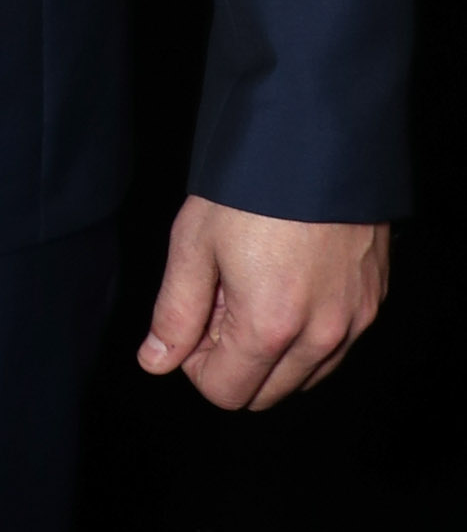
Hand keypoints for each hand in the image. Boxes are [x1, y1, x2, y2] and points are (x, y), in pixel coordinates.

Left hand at [138, 196, 388, 411]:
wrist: (314, 137)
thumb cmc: (248, 188)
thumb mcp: (193, 245)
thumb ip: (175, 313)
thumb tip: (156, 361)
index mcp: (270, 326)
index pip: (226, 393)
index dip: (197, 364)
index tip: (195, 318)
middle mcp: (322, 335)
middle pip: (266, 393)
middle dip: (235, 359)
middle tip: (223, 298)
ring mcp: (356, 319)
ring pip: (305, 374)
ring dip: (273, 349)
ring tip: (256, 284)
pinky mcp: (375, 299)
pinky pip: (337, 346)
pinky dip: (308, 332)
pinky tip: (290, 280)